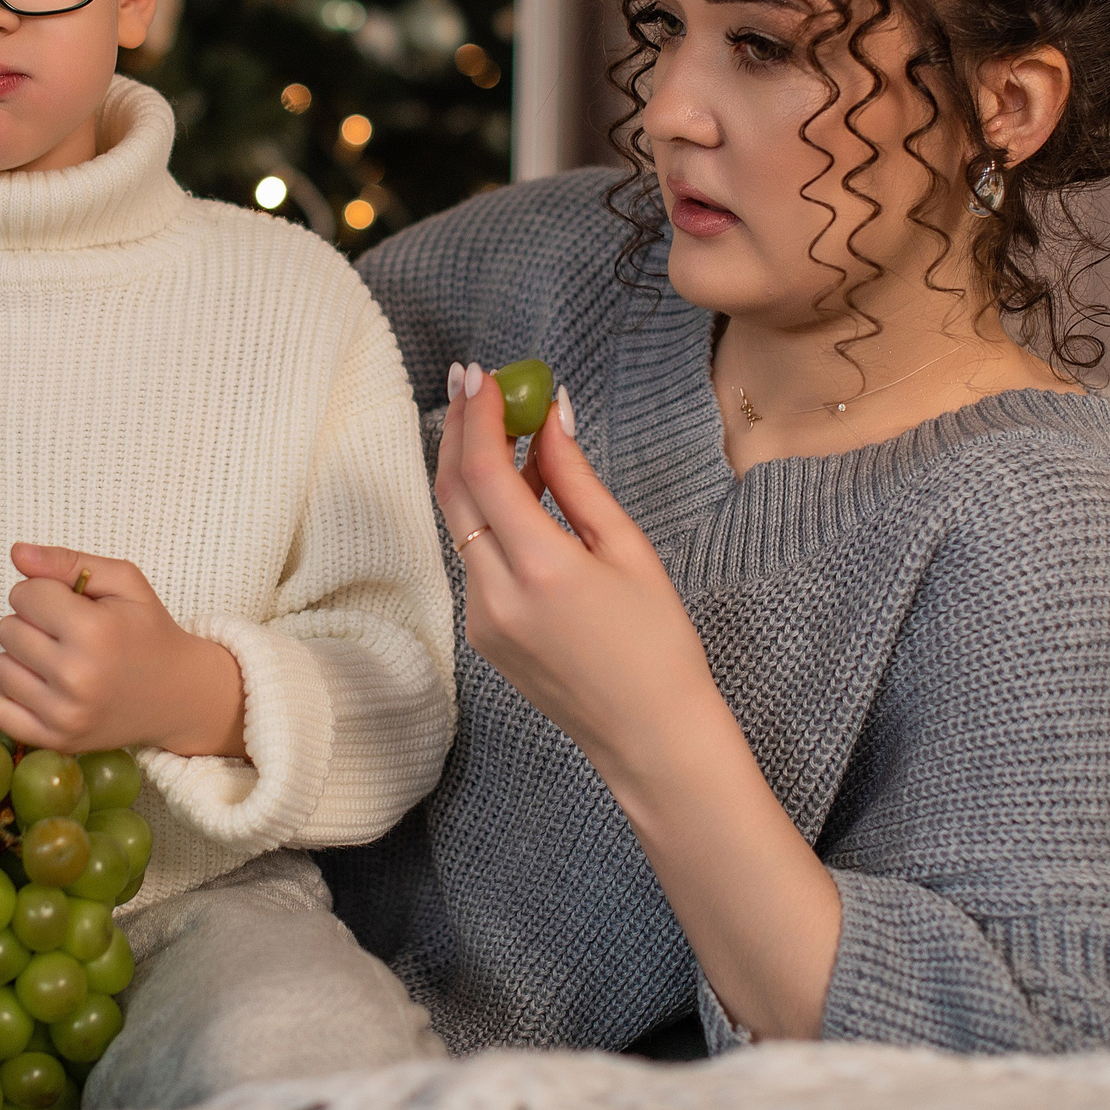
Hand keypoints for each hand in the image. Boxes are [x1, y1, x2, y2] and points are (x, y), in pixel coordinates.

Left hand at [0, 543, 246, 758]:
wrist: (179, 695)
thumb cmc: (148, 632)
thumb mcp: (124, 582)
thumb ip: (67, 561)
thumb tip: (16, 552)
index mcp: (94, 631)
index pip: (24, 594)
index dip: (43, 591)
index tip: (67, 603)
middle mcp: (75, 676)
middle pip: (7, 629)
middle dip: (31, 622)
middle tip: (65, 632)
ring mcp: (64, 714)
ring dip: (21, 657)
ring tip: (56, 658)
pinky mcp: (57, 740)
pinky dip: (13, 695)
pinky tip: (43, 687)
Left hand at [435, 363, 723, 788]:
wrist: (649, 736)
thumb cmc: (657, 643)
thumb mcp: (628, 549)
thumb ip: (577, 480)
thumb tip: (549, 417)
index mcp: (541, 570)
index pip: (484, 473)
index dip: (479, 415)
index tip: (484, 373)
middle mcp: (496, 595)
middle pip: (453, 493)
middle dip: (460, 430)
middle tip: (476, 382)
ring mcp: (480, 620)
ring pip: (461, 525)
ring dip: (477, 472)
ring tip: (517, 431)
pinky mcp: (481, 635)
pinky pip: (474, 557)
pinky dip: (489, 517)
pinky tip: (525, 494)